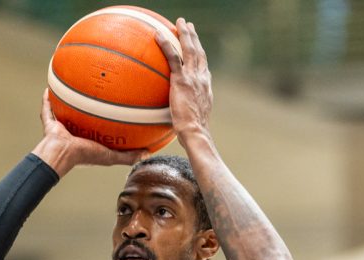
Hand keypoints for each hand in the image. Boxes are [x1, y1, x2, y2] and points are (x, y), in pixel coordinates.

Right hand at [32, 90, 148, 176]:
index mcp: (88, 142)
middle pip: (82, 119)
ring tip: (72, 88)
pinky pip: (47, 110)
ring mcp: (62, 129)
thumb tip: (147, 154)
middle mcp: (75, 134)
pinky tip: (49, 88)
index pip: (99, 131)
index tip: (114, 111)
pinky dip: (47, 100)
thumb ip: (128, 156)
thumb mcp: (111, 157)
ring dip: (67, 103)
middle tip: (95, 94)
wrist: (62, 154)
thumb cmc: (85, 156)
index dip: (105, 122)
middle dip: (87, 108)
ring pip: (64, 113)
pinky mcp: (50, 125)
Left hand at [155, 19, 212, 139]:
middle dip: (194, 37)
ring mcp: (193, 77)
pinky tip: (158, 35)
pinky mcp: (182, 80)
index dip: (200, 54)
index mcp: (205, 86)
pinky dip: (166, 44)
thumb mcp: (194, 117)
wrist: (196, 132)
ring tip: (179, 23)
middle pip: (199, 52)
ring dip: (184, 34)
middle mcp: (202, 78)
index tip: (196, 46)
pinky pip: (172, 57)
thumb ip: (187, 109)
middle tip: (188, 26)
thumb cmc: (193, 132)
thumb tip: (179, 113)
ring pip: (189, 50)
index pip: (203, 66)